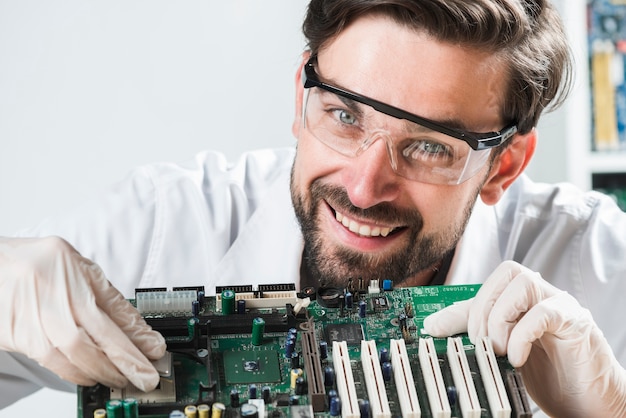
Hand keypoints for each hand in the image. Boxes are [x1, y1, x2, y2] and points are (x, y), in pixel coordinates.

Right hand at [0, 236, 165, 390]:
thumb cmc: (41, 265)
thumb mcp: (81, 269)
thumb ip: (109, 298)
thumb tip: (139, 331)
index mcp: (72, 272)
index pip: (112, 310)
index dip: (136, 336)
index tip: (155, 351)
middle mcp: (52, 293)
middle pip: (94, 336)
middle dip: (123, 361)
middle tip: (143, 375)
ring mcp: (32, 316)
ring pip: (73, 353)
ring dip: (101, 370)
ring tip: (120, 378)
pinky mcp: (17, 336)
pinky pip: (51, 360)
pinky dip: (74, 371)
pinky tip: (90, 374)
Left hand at [423, 260, 625, 416]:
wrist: (587, 402)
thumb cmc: (547, 375)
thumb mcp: (502, 352)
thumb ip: (475, 335)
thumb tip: (434, 326)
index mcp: (520, 301)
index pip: (484, 288)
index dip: (456, 307)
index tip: (434, 328)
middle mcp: (540, 296)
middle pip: (504, 274)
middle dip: (482, 309)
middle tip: (479, 343)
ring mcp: (560, 305)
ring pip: (523, 282)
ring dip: (501, 316)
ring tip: (500, 349)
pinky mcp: (576, 322)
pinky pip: (544, 312)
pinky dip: (522, 334)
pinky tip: (518, 357)